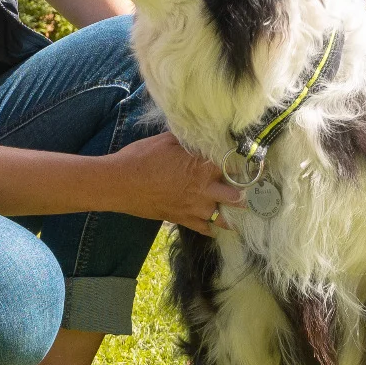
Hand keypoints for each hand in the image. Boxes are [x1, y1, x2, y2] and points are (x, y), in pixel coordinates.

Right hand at [106, 131, 243, 235]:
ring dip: (231, 213)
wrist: (120, 183)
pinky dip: (212, 227)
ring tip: (235, 210)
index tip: (245, 164)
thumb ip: (188, 140)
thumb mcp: (166, 140)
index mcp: (203, 167)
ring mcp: (194, 208)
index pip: (233, 167)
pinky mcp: (182, 220)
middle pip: (236, 196)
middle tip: (243, 189)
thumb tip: (199, 135)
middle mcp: (204, 190)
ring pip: (225, 218)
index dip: (240, 166)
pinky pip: (205, 229)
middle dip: (241, 193)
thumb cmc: (142, 158)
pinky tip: (214, 223)